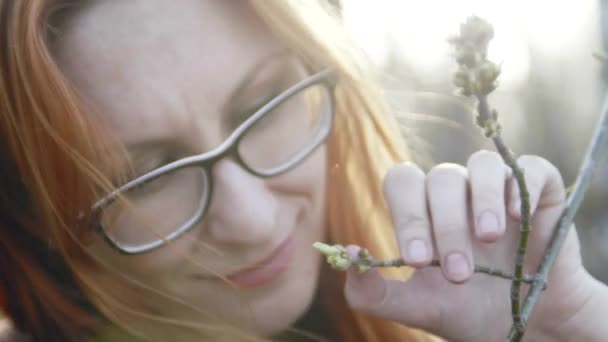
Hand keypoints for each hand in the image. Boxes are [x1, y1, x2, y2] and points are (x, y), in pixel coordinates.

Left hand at [344, 151, 594, 340]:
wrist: (527, 328)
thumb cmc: (467, 310)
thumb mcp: (417, 307)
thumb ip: (373, 291)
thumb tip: (347, 255)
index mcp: (423, 211)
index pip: (402, 183)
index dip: (406, 214)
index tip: (417, 260)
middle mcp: (457, 194)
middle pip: (440, 178)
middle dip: (445, 225)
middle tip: (458, 274)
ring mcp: (497, 189)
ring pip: (481, 165)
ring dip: (481, 200)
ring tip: (488, 238)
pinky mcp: (539, 193)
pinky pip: (531, 167)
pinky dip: (523, 187)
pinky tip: (519, 219)